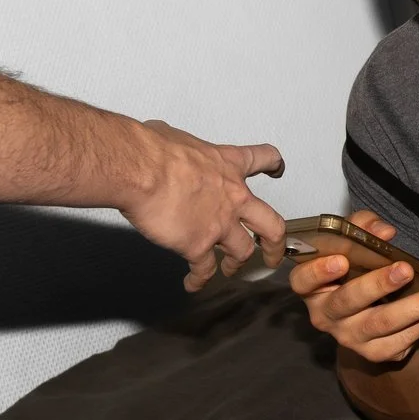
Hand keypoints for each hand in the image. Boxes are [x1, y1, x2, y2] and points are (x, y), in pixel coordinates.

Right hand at [122, 120, 287, 290]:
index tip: (277, 169)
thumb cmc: (153, 149)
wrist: (142, 170)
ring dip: (238, 263)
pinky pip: (204, 268)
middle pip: (271, 224)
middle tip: (275, 251)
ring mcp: (220, 224)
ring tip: (233, 270)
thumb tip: (165, 145)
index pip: (262, 158)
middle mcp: (233, 197)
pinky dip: (199, 279)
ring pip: (244, 251)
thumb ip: (181, 148)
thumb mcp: (174, 136)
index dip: (273, 164)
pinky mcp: (198, 245)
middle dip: (276, 242)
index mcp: (228, 164)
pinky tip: (193, 283)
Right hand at [288, 209, 418, 363]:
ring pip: (382, 323)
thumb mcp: (356, 242)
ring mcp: (350, 337)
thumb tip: (384, 232)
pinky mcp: (375, 353)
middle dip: (378, 284)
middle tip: (406, 269)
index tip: (341, 261)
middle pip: (348, 302)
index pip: (303, 281)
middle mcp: (326, 315)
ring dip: (418, 304)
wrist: (375, 309)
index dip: (318, 272)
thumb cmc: (359, 268)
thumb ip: (363, 227)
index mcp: (314, 286)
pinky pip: (401, 340)